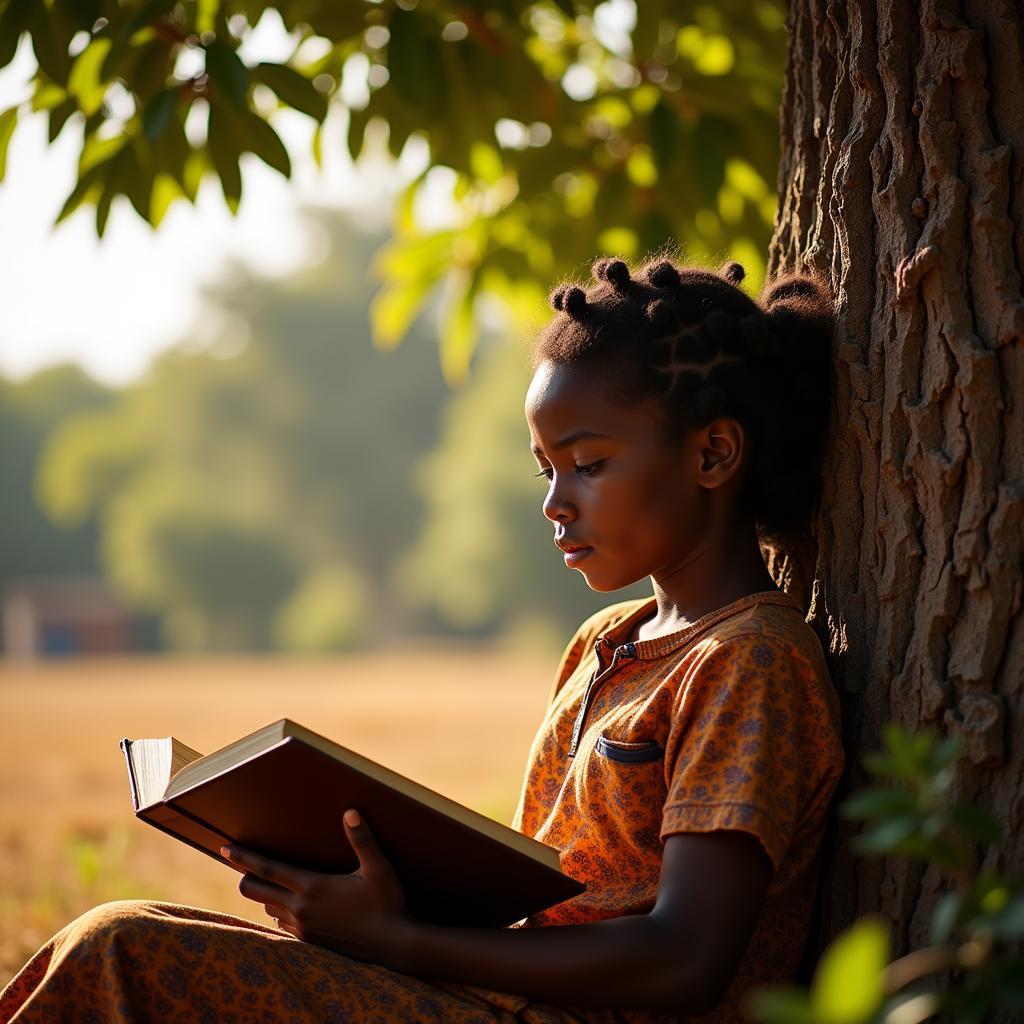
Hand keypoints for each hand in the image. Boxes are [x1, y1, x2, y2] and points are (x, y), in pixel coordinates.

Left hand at [220, 809, 413, 966]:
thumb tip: (351, 812)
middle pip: (255, 892)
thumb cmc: (387, 904)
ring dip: (267, 897)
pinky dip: (281, 914)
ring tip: (272, 884)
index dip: (244, 858)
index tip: (225, 849)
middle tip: (244, 867)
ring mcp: (303, 928)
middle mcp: (301, 908)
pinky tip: (292, 909)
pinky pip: (283, 926)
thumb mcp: (378, 869)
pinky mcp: (309, 943)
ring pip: (268, 909)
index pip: (268, 869)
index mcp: (312, 886)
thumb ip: (362, 840)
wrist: (392, 946)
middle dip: (246, 878)